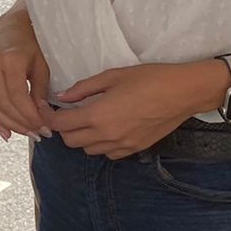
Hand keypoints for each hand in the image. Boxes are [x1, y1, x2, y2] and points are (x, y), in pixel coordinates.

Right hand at [0, 9, 51, 140]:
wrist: (13, 26)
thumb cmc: (32, 44)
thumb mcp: (42, 65)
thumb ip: (40, 91)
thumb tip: (39, 117)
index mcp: (9, 60)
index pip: (18, 98)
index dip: (31, 117)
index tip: (45, 128)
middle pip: (4, 105)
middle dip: (22, 124)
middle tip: (38, 134)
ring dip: (9, 125)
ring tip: (26, 134)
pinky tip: (5, 132)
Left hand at [51, 61, 227, 158]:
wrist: (184, 93)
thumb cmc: (150, 78)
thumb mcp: (113, 76)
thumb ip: (84, 89)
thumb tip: (62, 97)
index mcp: (98, 115)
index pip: (61, 124)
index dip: (49, 117)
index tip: (46, 109)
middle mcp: (107, 135)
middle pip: (70, 141)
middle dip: (64, 128)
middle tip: (67, 113)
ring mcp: (122, 145)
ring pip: (88, 150)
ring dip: (82, 137)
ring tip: (88, 120)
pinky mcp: (134, 149)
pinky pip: (107, 154)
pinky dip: (101, 144)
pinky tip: (107, 129)